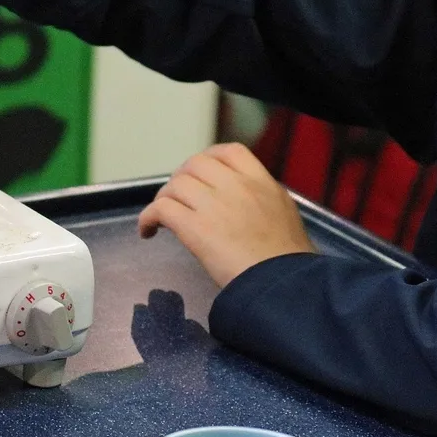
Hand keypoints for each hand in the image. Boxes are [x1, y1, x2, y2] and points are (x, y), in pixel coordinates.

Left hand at [138, 143, 316, 287]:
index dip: (210, 158)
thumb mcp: (284, 213)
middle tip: (179, 198)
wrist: (281, 284)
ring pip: (175, 185)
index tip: (201, 173)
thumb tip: (244, 198)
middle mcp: (235, 186)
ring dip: (164, 199)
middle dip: (182, 178)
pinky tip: (148, 231)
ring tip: (162, 218)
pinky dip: (148, 218)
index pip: (229, 152)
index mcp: (261, 182)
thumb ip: (262, 198)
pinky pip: (161, 209)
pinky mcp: (194, 228)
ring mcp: (214, 205)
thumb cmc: (288, 258)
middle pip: (196, 165)